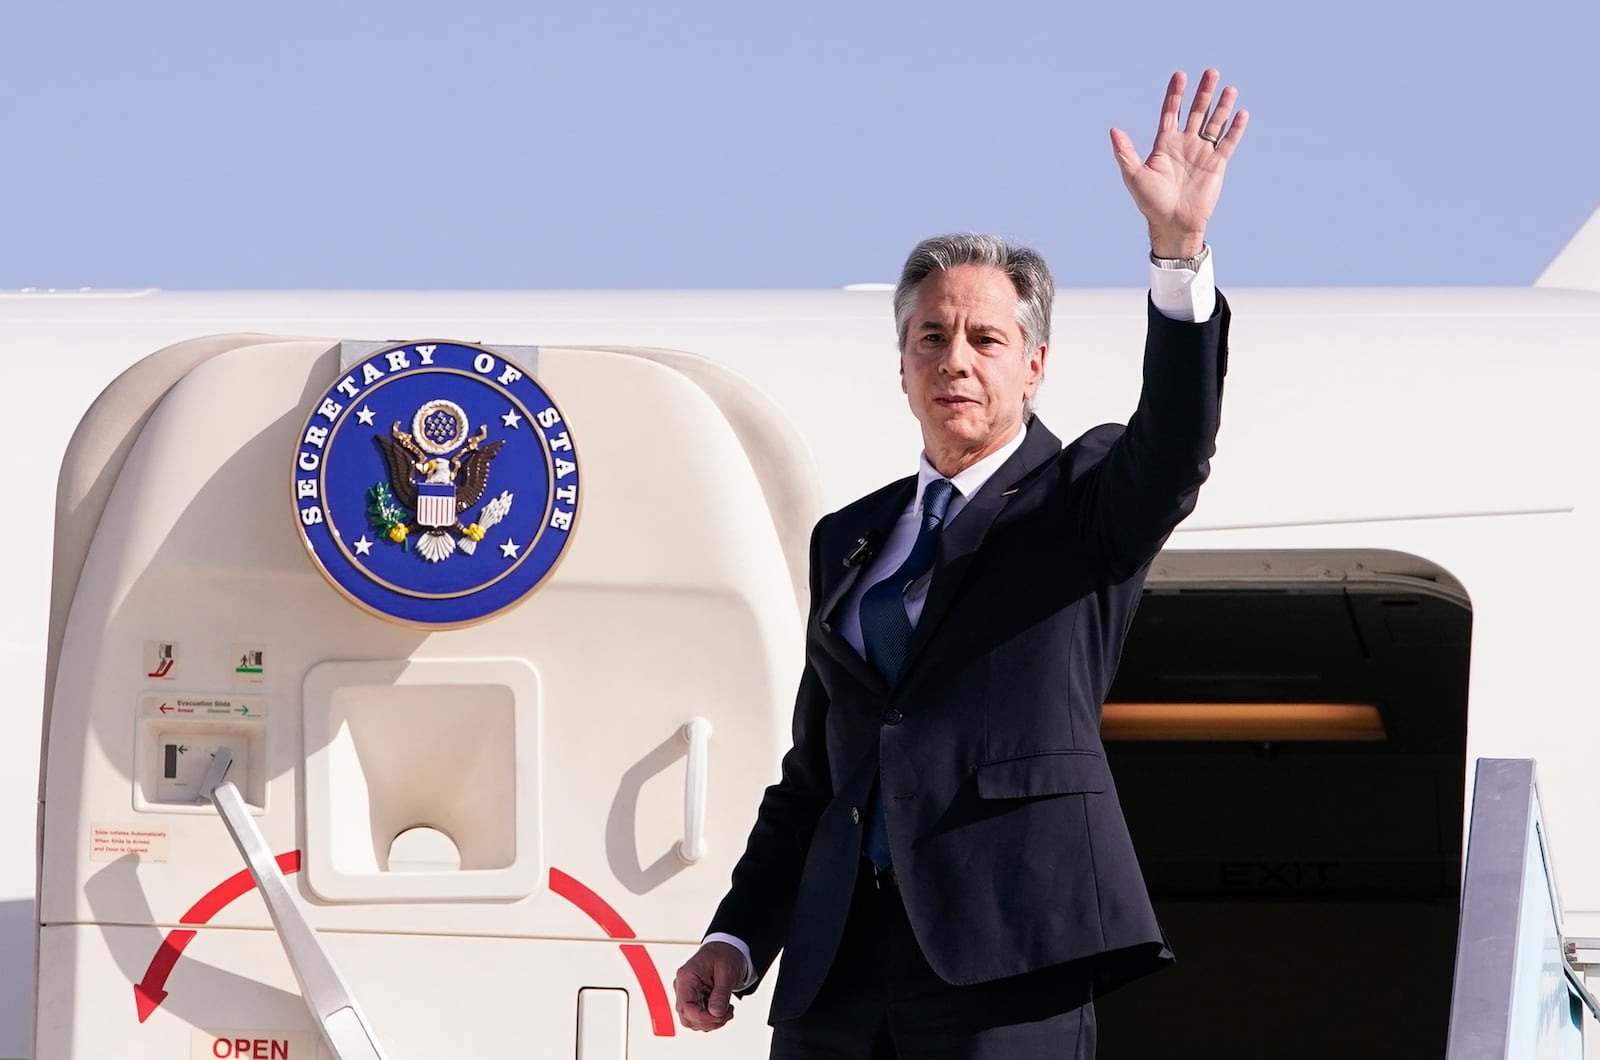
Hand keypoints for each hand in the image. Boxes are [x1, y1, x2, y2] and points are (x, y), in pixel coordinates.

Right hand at [673, 941, 744, 1032]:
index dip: (702, 1017)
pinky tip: (724, 1010)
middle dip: (709, 1021)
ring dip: (712, 1022)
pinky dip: (712, 1020)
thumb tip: (716, 1013)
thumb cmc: (724, 956)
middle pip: (687, 1017)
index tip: (720, 1016)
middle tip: (728, 1012)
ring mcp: (687, 995)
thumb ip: (721, 993)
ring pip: (692, 1021)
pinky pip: (698, 1018)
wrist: (725, 950)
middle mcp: (682, 987)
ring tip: (728, 1009)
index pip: (685, 1006)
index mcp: (687, 977)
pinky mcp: (693, 1001)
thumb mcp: (727, 972)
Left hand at [1110, 69, 1248, 258]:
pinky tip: (1241, 113)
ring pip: (1214, 123)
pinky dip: (1235, 128)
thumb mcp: (1134, 176)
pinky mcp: (1217, 165)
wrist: (1173, 223)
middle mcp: (1184, 144)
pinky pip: (1228, 143)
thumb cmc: (1151, 202)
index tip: (1180, 75)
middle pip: (1196, 112)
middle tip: (1210, 72)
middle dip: (1203, 92)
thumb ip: (1125, 152)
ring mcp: (1201, 153)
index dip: (1175, 94)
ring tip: (1229, 88)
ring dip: (1221, 106)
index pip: (1170, 112)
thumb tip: (1113, 130)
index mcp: (1164, 144)